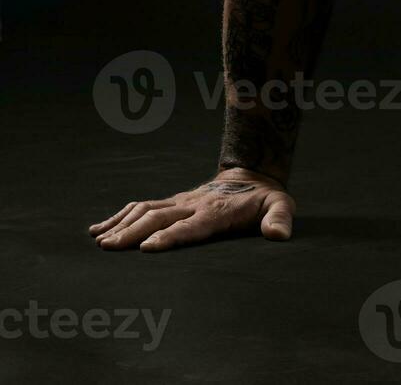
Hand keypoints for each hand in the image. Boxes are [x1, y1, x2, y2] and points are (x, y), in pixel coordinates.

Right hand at [89, 168, 294, 251]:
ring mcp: (180, 201)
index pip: (191, 225)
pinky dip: (119, 216)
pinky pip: (142, 206)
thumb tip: (279, 235)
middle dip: (134, 232)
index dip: (171, 236)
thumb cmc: (265, 198)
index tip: (147, 248)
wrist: (252, 173)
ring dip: (122, 224)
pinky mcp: (172, 201)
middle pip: (160, 218)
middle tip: (110, 248)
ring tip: (100, 241)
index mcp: (216, 211)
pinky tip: (99, 229)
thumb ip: (280, 219)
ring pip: (145, 210)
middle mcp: (193, 204)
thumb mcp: (281, 205)